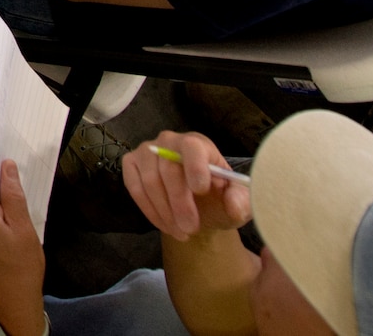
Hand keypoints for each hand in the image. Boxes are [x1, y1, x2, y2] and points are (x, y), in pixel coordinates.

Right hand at [122, 131, 250, 240]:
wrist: (198, 205)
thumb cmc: (218, 198)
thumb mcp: (237, 203)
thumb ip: (240, 202)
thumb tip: (233, 203)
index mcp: (199, 144)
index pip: (192, 146)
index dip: (194, 166)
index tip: (201, 190)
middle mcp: (170, 140)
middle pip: (168, 167)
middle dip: (179, 203)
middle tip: (191, 229)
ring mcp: (147, 151)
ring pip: (150, 180)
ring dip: (165, 211)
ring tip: (182, 232)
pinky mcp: (131, 164)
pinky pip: (135, 188)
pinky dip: (149, 211)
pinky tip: (166, 225)